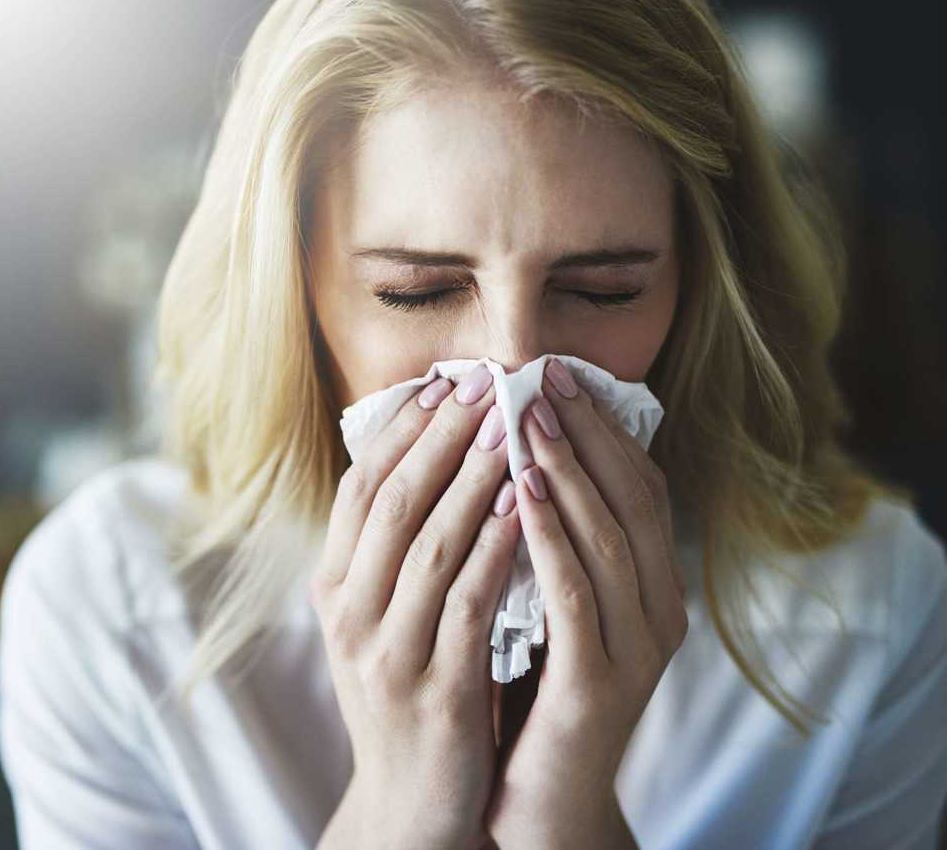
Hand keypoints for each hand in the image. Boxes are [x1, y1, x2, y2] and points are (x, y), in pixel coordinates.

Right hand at [309, 362, 524, 849]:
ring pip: (429, 546)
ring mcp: (388, 654)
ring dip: (471, 480)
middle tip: (482, 386)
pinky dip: (493, 549)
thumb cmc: (405, 689)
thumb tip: (424, 459)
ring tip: (509, 428)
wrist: (408, 803)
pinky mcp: (437, 691)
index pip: (359, 491)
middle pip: (393, 505)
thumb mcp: (377, 619)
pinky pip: (468, 604)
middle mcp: (349, 615)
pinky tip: (520, 507)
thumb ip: (389, 551)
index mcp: (332, 589)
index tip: (441, 384)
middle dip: (439, 438)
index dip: (400, 433)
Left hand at [483, 357, 688, 849]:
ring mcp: (636, 650)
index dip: (603, 429)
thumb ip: (554, 542)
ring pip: (609, 538)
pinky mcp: (600, 685)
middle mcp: (659, 612)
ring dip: (568, 471)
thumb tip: (521, 454)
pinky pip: (575, 594)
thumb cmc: (537, 689)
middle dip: (590, 433)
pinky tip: (518, 491)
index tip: (559, 377)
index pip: (640, 488)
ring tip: (529, 418)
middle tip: (546, 378)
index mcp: (652, 587)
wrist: (543, 800)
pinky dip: (549, 536)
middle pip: (633, 499)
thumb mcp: (553, 607)